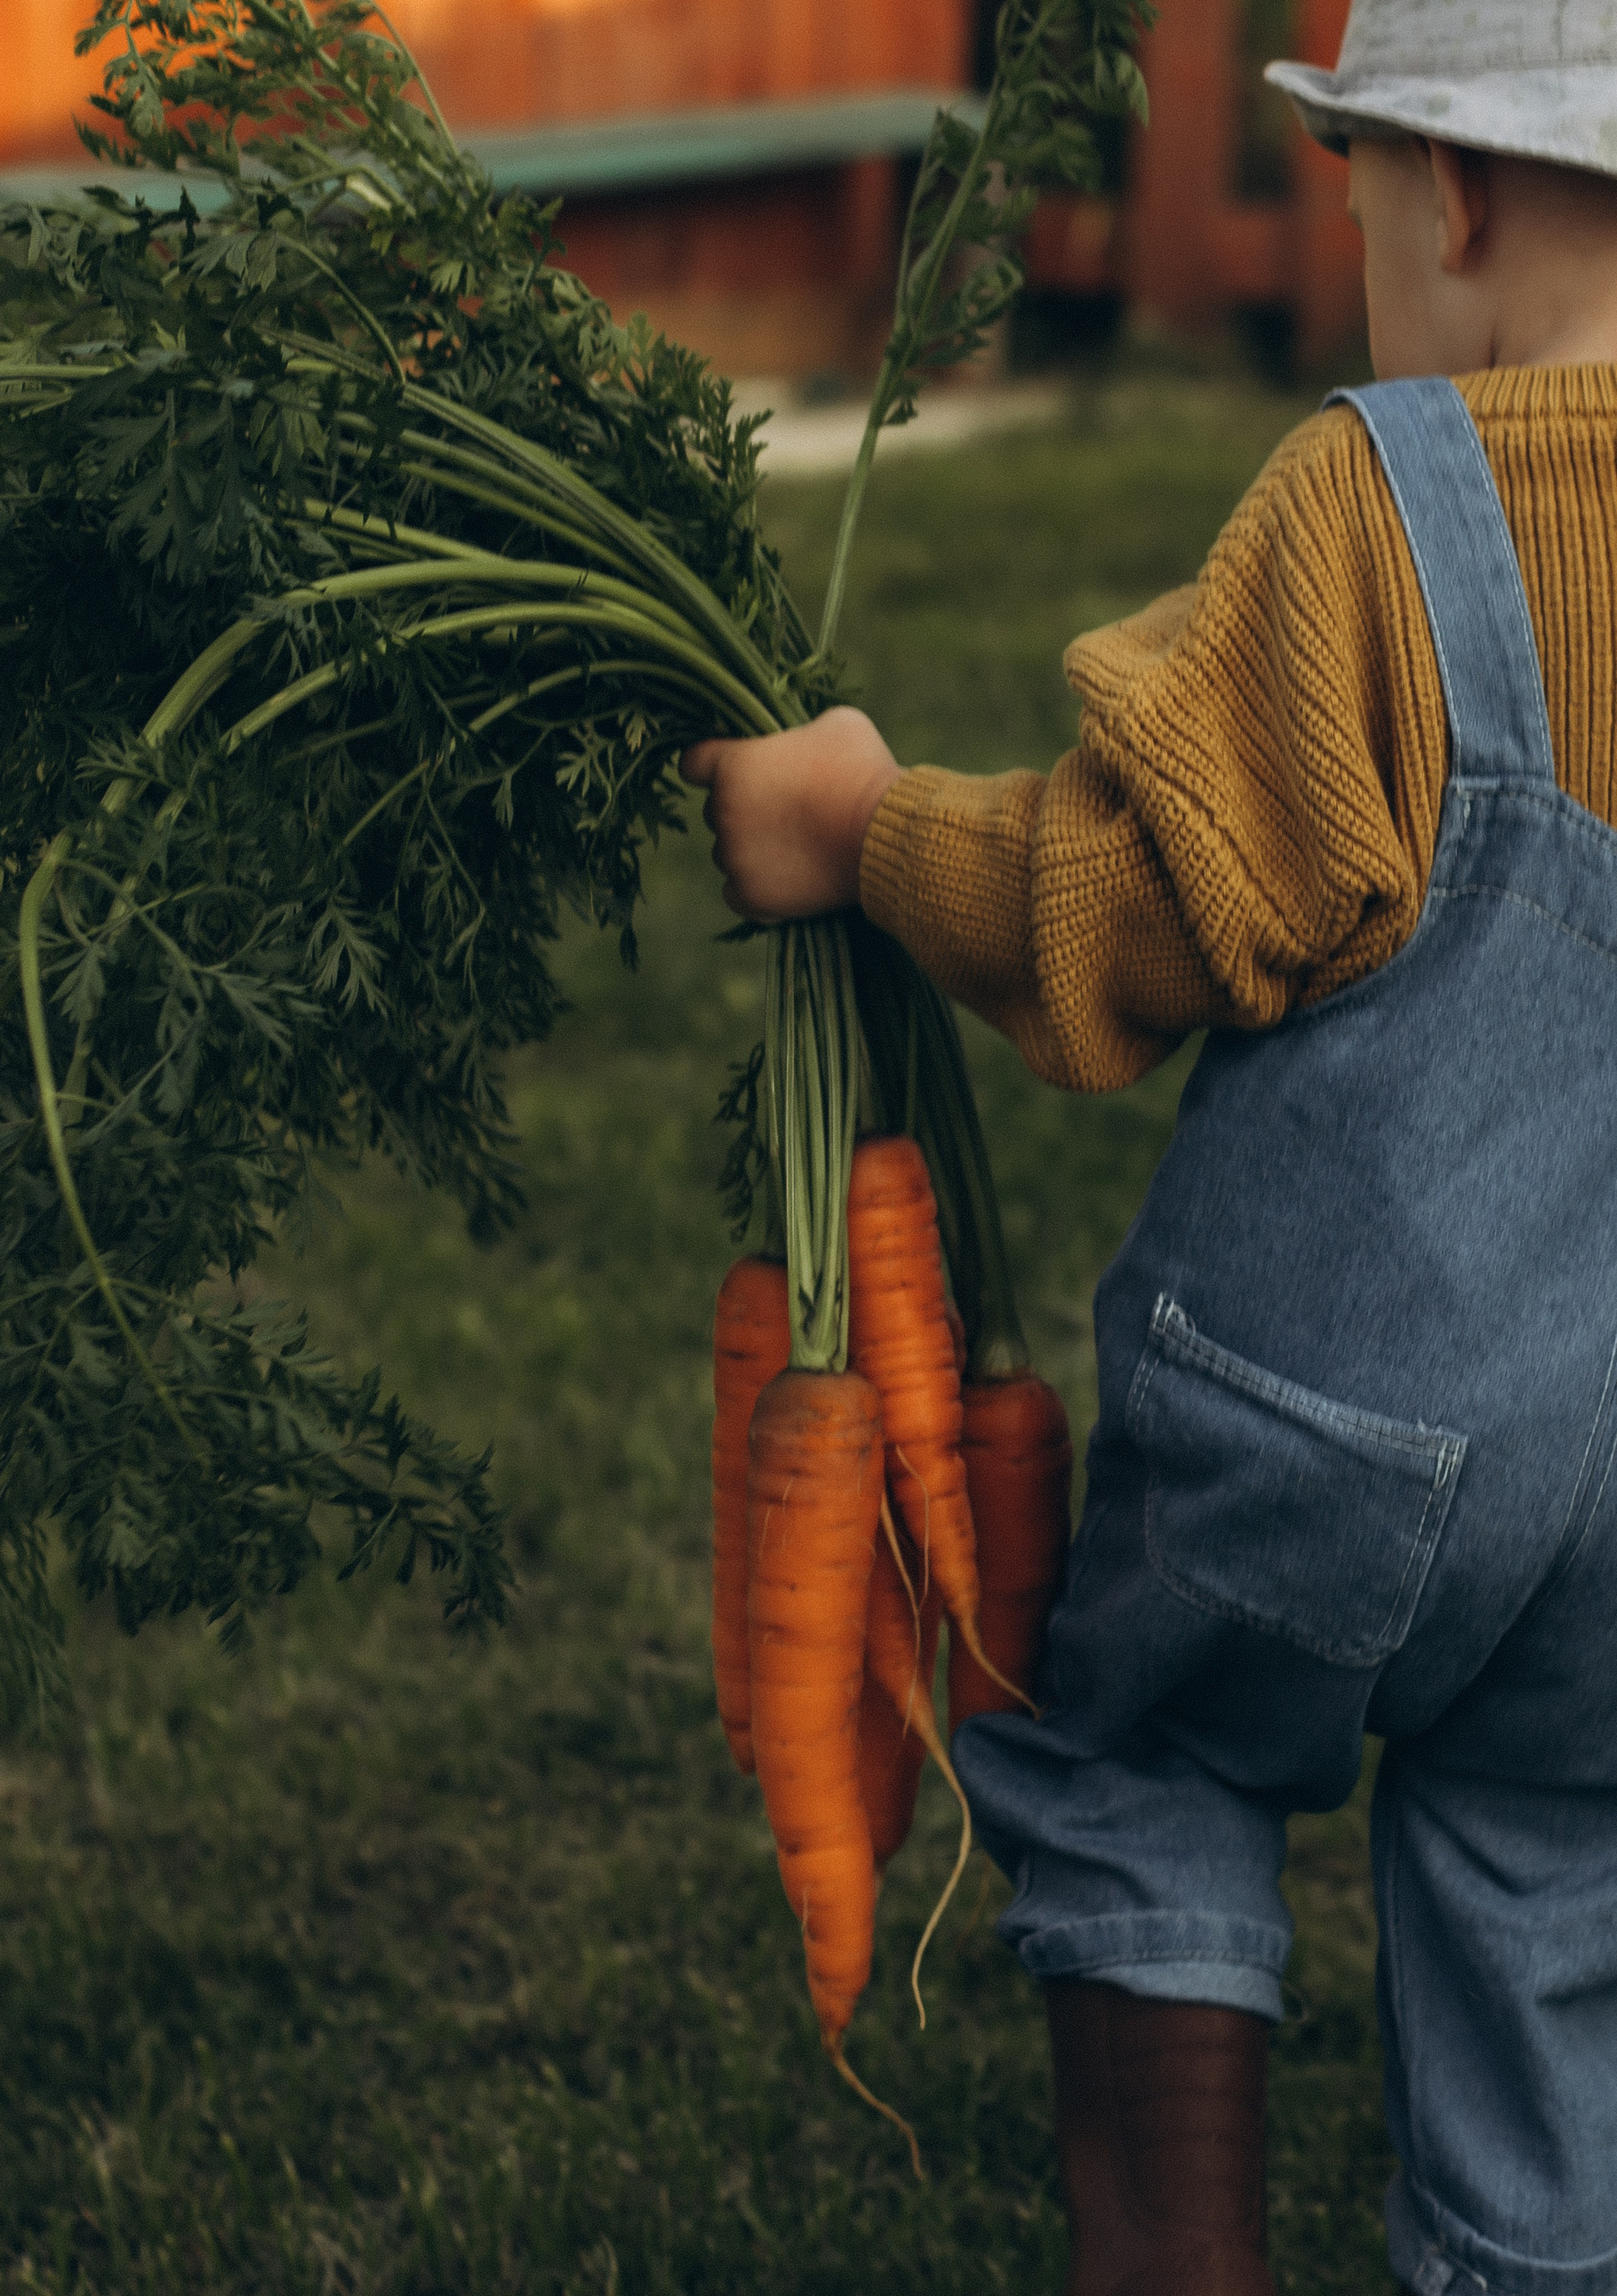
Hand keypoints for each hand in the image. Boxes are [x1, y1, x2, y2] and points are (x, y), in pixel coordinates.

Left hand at [680, 708, 901, 921]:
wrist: (884, 834)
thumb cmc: (862, 771)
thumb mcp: (835, 724)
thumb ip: (799, 733)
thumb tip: (800, 743)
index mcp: (733, 766)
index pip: (694, 763)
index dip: (712, 764)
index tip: (732, 770)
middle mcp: (724, 814)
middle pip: (717, 810)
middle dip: (744, 808)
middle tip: (787, 810)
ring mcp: (735, 858)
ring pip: (728, 852)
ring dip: (750, 848)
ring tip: (795, 846)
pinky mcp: (752, 896)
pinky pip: (737, 893)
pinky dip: (757, 887)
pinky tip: (783, 878)